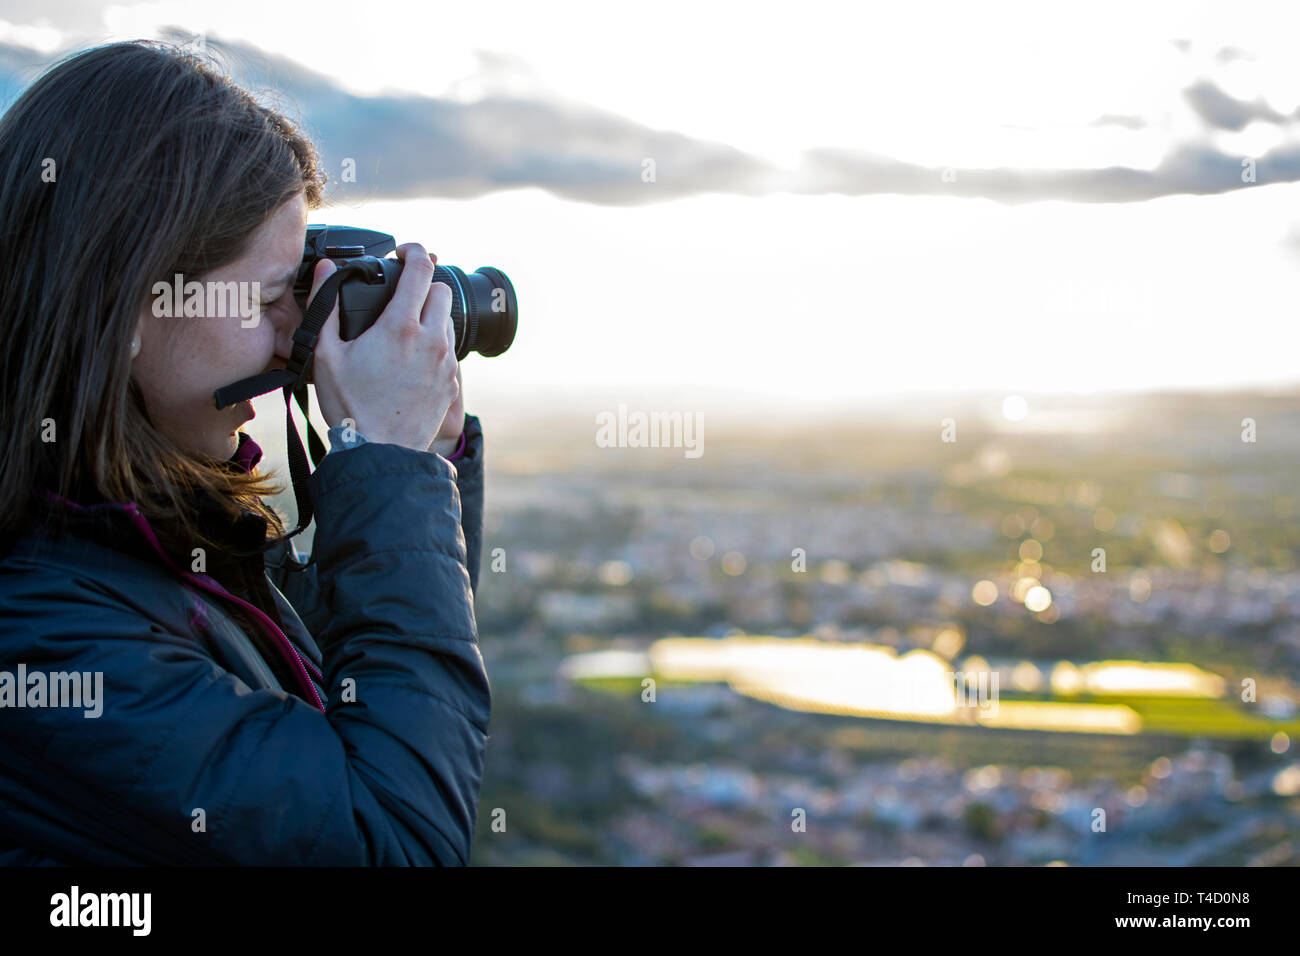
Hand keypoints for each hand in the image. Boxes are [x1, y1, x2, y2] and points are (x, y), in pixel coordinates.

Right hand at [308, 243, 458, 453]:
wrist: (380, 452)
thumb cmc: (350, 406)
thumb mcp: (326, 354)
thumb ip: (327, 305)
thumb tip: (324, 268)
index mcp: (401, 326)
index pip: (422, 269)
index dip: (415, 250)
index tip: (404, 252)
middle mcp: (431, 341)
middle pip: (441, 291)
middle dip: (424, 285)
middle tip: (402, 295)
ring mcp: (446, 363)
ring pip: (448, 321)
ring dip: (431, 316)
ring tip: (404, 331)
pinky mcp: (452, 383)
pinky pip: (450, 352)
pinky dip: (435, 347)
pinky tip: (412, 361)